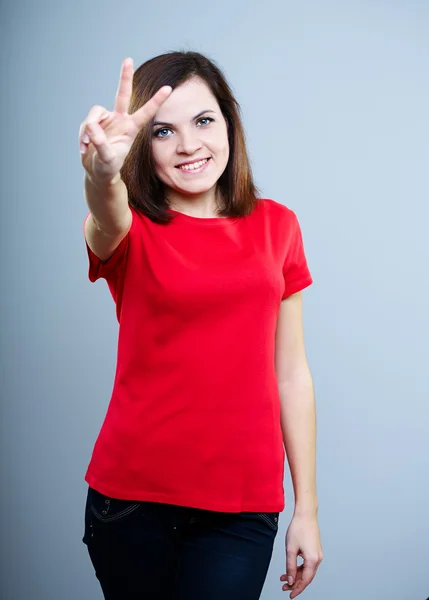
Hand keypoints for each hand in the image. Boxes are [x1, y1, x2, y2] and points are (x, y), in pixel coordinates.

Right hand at [79, 57, 171, 184]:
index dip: (156, 101)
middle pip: (122, 94)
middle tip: (128, 60)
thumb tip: (92, 128)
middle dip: (124, 77)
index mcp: (131, 129)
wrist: (97, 171)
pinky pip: (85, 124)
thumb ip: (101, 143)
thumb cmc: (107, 167)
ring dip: (89, 129)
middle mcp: (120, 120)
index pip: (146, 112)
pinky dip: (83, 136)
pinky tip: (84, 147)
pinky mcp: (94, 123)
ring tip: (87, 145)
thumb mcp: (107, 159)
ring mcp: (106, 120)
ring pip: (94, 114)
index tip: (168, 88)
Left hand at [280, 513, 322, 597]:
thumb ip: (290, 567)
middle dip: (295, 583)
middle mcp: (318, 558)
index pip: (305, 580)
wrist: (306, 514)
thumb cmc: (298, 528)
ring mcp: (317, 554)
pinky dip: (299, 567)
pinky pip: (308, 563)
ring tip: (284, 577)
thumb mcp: (290, 549)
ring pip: (307, 570)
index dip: (297, 589)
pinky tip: (291, 567)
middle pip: (306, 576)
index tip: (290, 594)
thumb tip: (290, 580)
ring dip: (296, 575)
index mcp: (312, 560)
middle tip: (284, 587)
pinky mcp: (315, 549)